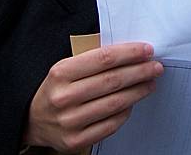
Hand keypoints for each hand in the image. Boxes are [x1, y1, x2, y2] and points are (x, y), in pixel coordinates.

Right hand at [23, 42, 163, 152]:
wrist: (34, 119)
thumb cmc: (59, 88)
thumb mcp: (69, 66)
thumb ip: (96, 59)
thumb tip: (135, 53)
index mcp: (61, 73)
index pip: (104, 59)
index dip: (130, 53)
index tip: (148, 50)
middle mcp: (63, 98)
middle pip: (113, 81)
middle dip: (140, 71)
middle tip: (156, 67)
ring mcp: (69, 121)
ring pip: (115, 103)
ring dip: (138, 91)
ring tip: (150, 83)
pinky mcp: (75, 140)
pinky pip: (111, 124)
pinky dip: (126, 111)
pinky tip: (133, 102)